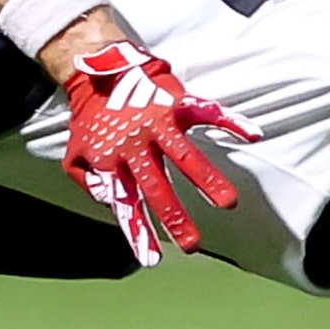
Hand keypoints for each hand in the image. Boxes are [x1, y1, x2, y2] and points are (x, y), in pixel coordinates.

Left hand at [60, 41, 259, 265]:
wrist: (96, 69)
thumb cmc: (90, 117)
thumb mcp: (76, 153)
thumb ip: (89, 182)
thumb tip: (109, 202)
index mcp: (113, 160)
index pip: (127, 203)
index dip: (140, 231)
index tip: (152, 259)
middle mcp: (136, 144)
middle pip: (157, 186)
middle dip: (175, 217)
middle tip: (192, 244)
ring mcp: (157, 122)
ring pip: (185, 155)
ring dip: (207, 179)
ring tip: (227, 202)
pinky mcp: (175, 103)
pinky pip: (207, 112)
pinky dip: (230, 122)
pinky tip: (253, 135)